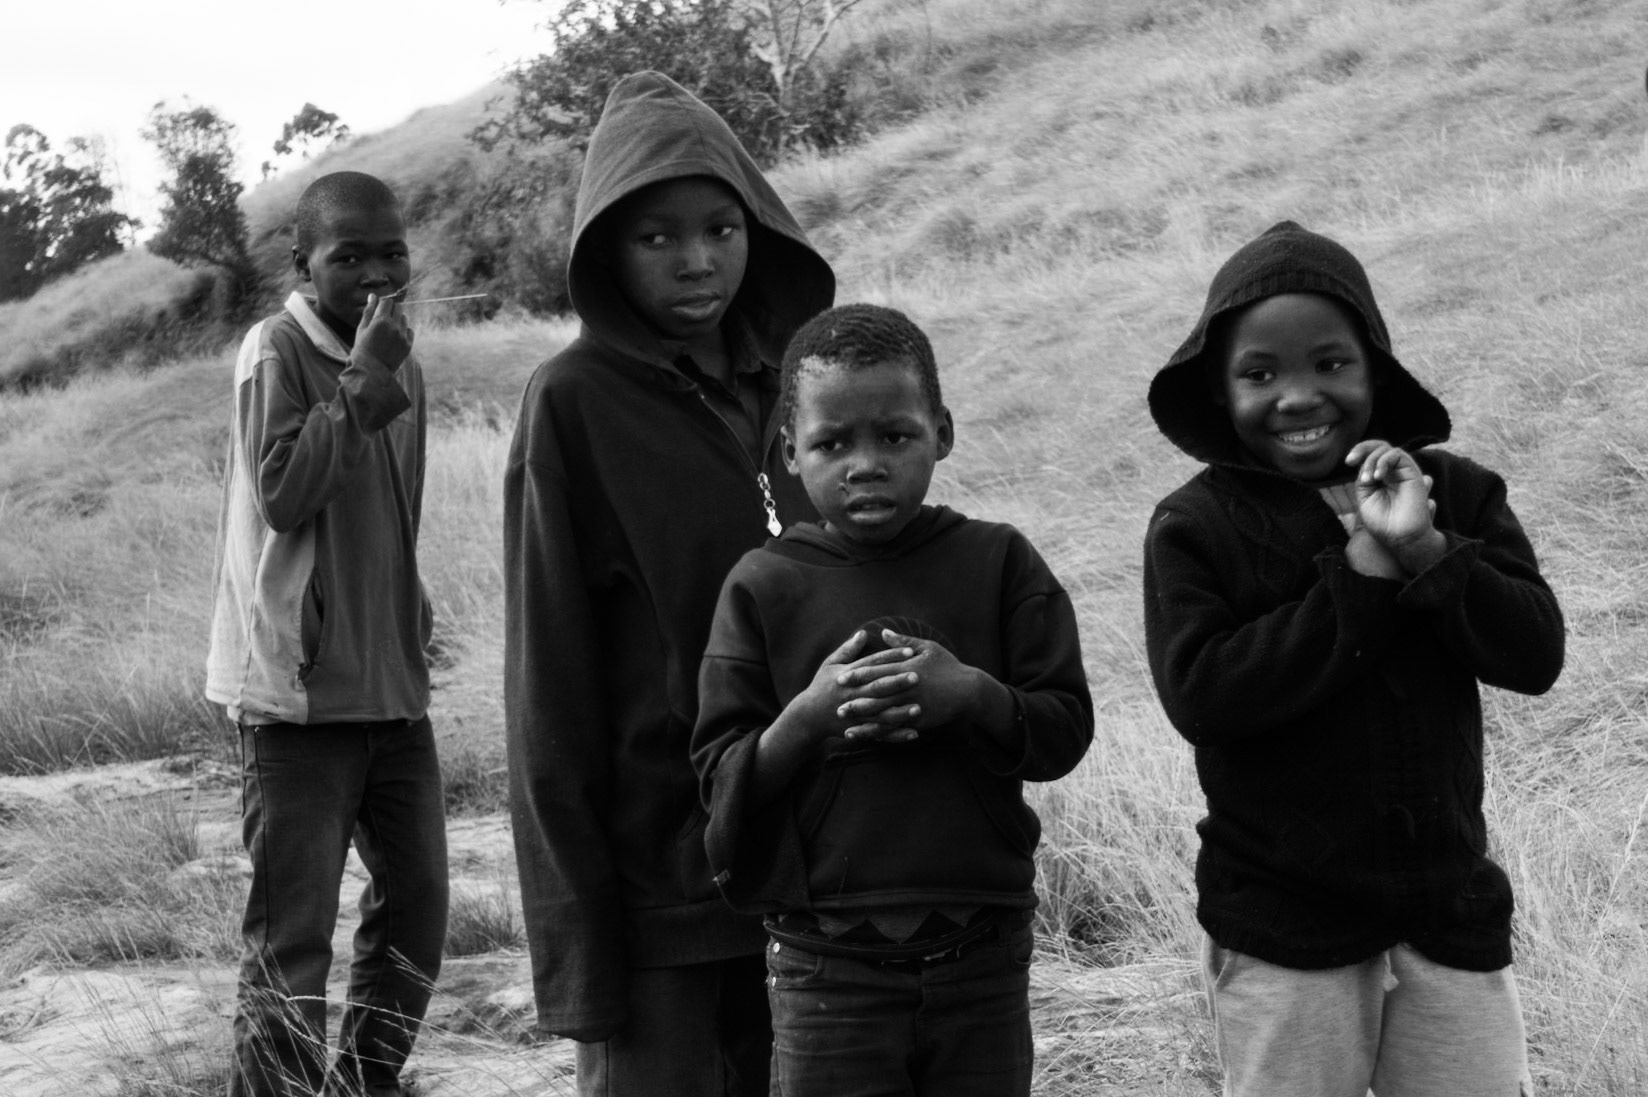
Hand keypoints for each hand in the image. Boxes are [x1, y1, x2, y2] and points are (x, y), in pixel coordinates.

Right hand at [357, 292, 413, 369]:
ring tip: (388, 331)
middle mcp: (394, 327)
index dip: (383, 303)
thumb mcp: (361, 329)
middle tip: (383, 319)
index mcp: (380, 321)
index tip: (379, 308)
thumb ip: (368, 311)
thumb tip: (373, 296)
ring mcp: (403, 336)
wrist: (371, 372)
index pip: (387, 301)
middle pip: (398, 307)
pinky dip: (404, 331)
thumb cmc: (362, 349)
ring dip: (398, 320)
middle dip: (391, 310)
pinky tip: (395, 338)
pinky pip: (410, 331)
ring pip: (404, 319)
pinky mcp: (408, 345)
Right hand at [789, 631, 921, 744]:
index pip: (872, 664)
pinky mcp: (859, 730)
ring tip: (919, 707)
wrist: (807, 717)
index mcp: (847, 676)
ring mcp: (856, 714)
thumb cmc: (821, 686)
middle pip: (878, 687)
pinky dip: (897, 735)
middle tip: (918, 676)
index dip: (891, 656)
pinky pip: (880, 734)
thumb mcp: (830, 664)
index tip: (911, 651)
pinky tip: (914, 733)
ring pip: (881, 713)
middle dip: (898, 682)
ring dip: (900, 712)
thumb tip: (864, 632)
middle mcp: (853, 694)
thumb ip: (848, 649)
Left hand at [837, 629, 997, 741]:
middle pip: (876, 694)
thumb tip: (882, 632)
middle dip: (855, 700)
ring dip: (863, 721)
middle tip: (835, 705)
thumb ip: (903, 642)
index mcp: (907, 667)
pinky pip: (897, 727)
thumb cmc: (949, 666)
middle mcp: (907, 687)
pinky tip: (868, 736)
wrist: (970, 690)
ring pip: (883, 714)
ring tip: (845, 725)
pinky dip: (881, 733)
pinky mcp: (919, 719)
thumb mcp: (928, 648)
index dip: (857, 674)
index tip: (841, 677)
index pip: (877, 670)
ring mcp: (913, 704)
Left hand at [1346, 439, 1444, 574]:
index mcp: (1381, 478)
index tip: (1348, 461)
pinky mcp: (1412, 472)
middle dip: (1362, 448)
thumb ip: (1364, 479)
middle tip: (1350, 461)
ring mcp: (1403, 471)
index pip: (1371, 455)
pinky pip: (1398, 454)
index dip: (1359, 452)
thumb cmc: (1383, 522)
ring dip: (1371, 460)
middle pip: (1379, 447)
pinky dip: (1383, 461)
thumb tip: (1363, 462)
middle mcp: (1393, 472)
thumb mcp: (1365, 497)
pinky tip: (1377, 477)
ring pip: (1386, 449)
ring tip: (1368, 480)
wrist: (1400, 537)